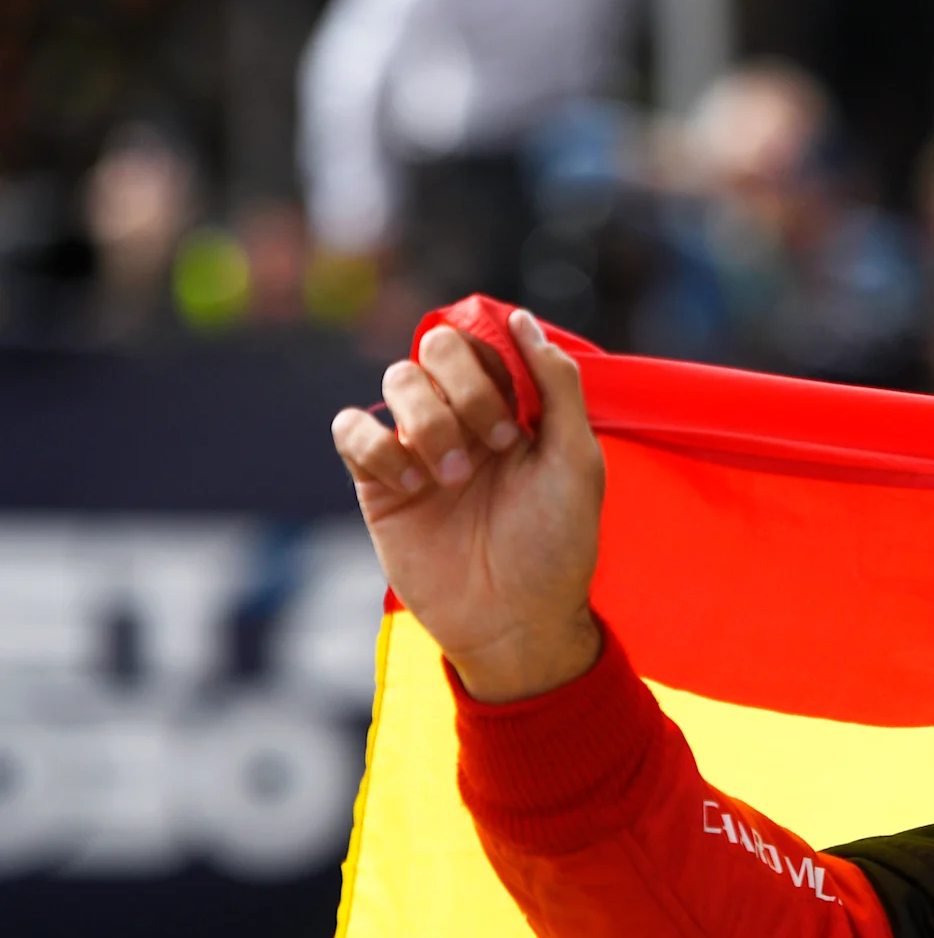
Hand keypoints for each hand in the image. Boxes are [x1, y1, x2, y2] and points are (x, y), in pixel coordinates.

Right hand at [330, 311, 605, 701]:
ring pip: (395, 379)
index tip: (523, 417)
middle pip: (435, 347)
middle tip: (499, 446)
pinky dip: (377, 446)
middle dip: (467, 389)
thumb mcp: (578, 460)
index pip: (485, 340)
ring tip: (456, 478)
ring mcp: (417, 444)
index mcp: (512, 406)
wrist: (516, 619)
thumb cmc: (556, 544)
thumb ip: (556, 384)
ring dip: (429, 421)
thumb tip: (521, 318)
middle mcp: (462, 416)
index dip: (498, 363)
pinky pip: (351, 428)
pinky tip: (413, 487)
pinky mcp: (378, 480)